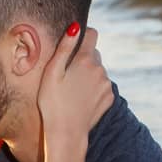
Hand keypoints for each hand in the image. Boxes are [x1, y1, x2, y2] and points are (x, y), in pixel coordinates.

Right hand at [37, 25, 112, 141]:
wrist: (66, 134)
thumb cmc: (52, 104)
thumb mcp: (51, 73)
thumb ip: (64, 48)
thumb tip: (75, 27)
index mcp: (85, 60)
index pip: (92, 34)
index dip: (83, 36)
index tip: (74, 44)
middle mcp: (100, 69)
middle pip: (94, 54)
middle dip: (84, 59)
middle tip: (68, 75)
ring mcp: (106, 84)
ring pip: (98, 71)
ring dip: (89, 75)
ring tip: (74, 91)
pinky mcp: (109, 98)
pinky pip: (102, 86)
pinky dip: (94, 89)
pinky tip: (82, 99)